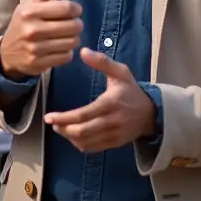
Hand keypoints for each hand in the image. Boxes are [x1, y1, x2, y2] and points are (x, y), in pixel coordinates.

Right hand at [0, 0, 82, 79]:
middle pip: (73, 26)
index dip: (75, 9)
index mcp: (30, 11)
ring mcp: (35, 48)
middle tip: (70, 25)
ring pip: (72, 42)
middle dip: (76, 25)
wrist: (7, 54)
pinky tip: (58, 48)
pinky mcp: (40, 63)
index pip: (67, 8)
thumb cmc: (24, 23)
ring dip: (72, 39)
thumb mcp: (31, 3)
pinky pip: (67, 56)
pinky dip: (66, 52)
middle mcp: (32, 29)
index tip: (73, 11)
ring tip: (64, 36)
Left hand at [43, 48, 157, 152]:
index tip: (49, 117)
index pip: (83, 115)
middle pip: (82, 131)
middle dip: (63, 128)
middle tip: (51, 122)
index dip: (64, 118)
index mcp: (110, 104)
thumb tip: (83, 51)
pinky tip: (72, 135)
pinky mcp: (114, 144)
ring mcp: (114, 135)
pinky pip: (93, 148)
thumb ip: (102, 61)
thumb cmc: (131, 90)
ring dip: (69, 137)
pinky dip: (79, 144)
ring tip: (59, 127)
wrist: (151, 113)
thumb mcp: (120, 72)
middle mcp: (112, 122)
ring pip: (86, 142)